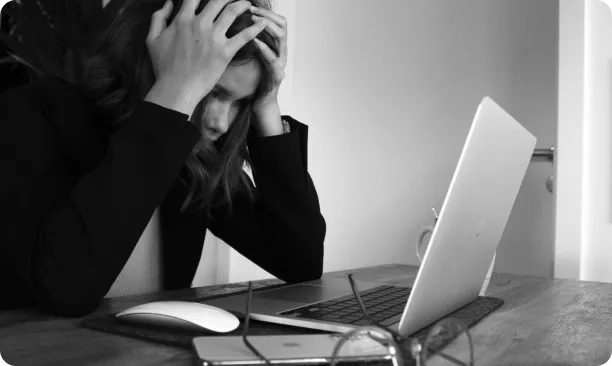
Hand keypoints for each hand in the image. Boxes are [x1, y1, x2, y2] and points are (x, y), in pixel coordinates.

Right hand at [145, 0, 266, 114]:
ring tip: (249, 3)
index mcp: (182, 20)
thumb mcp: (152, 39)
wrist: (176, 89)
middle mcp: (199, 24)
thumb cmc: (164, 67)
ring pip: (232, 12)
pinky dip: (255, 28)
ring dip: (243, 4)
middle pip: (217, 0)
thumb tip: (168, 4)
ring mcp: (213, 37)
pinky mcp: (225, 51)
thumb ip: (159, 18)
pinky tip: (263, 23)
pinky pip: (244, 36)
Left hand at [249, 6, 287, 134]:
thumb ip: (249, 38)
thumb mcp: (252, 54)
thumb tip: (235, 21)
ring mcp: (281, 63)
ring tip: (252, 21)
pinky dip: (264, 48)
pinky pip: (273, 58)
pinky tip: (254, 41)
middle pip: (282, 24)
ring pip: (281, 37)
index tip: (249, 6)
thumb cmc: (254, 78)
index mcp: (276, 44)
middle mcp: (281, 51)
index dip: (265, 11)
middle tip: (250, 9)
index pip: (277, 19)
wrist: (261, 101)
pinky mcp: (277, 75)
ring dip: (266, 27)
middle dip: (266, 14)